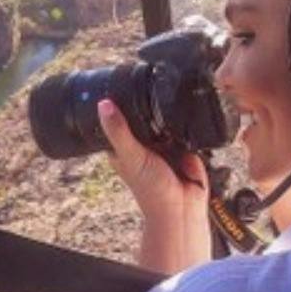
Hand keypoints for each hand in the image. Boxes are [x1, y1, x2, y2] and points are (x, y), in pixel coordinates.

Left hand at [97, 100, 210, 274]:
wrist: (184, 208)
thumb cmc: (152, 190)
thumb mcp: (131, 156)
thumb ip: (119, 131)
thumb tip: (103, 104)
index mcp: (123, 145)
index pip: (117, 117)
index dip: (116, 102)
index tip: (118, 83)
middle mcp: (143, 143)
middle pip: (143, 114)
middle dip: (146, 102)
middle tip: (148, 84)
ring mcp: (165, 143)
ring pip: (164, 118)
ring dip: (168, 110)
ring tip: (170, 95)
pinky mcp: (185, 145)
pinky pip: (185, 126)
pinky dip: (187, 120)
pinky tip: (187, 108)